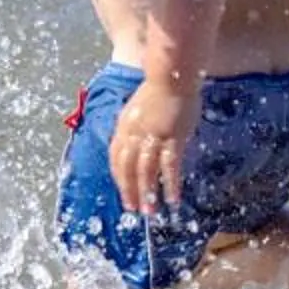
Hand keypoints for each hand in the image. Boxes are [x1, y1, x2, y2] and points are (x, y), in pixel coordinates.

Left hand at [110, 79, 198, 218]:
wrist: (171, 77)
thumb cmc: (158, 91)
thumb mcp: (137, 109)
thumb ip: (134, 128)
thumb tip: (134, 145)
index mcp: (124, 126)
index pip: (116, 157)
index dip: (118, 176)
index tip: (123, 191)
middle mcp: (133, 133)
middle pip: (127, 168)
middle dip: (129, 190)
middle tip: (133, 210)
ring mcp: (152, 136)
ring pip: (145, 170)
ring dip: (147, 193)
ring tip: (150, 211)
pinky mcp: (172, 137)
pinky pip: (169, 165)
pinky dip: (170, 184)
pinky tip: (173, 198)